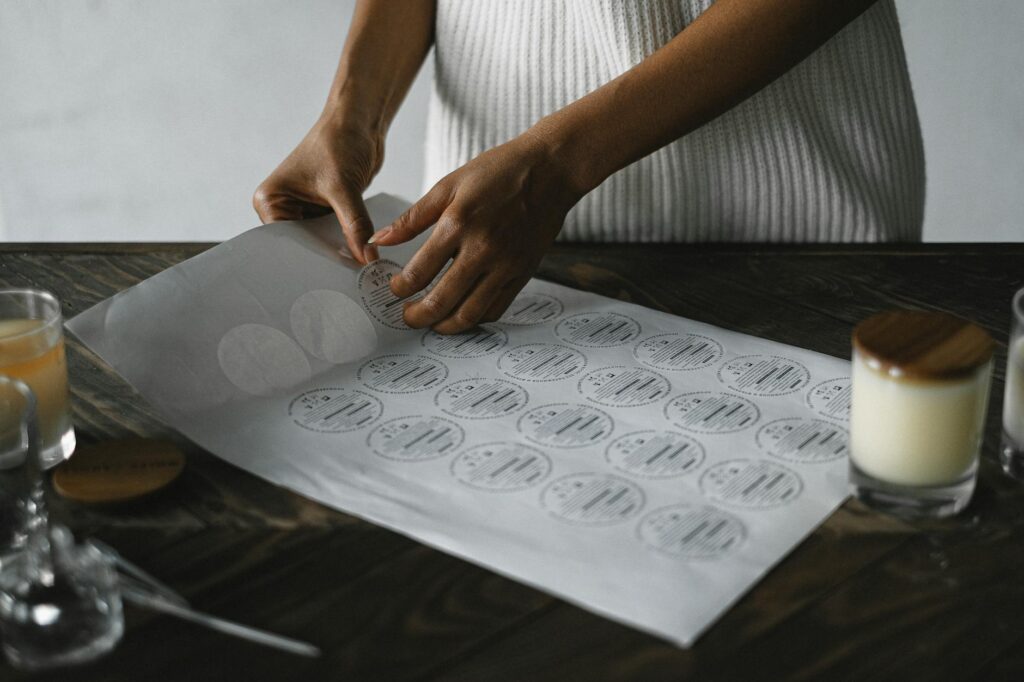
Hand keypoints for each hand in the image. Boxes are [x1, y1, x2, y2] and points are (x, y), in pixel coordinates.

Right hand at [253, 109, 383, 263]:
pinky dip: (349, 242)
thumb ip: (355, 225)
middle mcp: (283, 207)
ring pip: (322, 243)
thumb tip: (366, 257)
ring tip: (355, 270)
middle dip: (324, 258)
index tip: (327, 277)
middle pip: (303, 246)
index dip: (307, 259)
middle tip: (345, 278)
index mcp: (270, 200)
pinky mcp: (326, 211)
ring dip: (339, 251)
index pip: (285, 243)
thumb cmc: (339, 140)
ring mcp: (305, 210)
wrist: (359, 121)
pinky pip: (337, 235)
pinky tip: (361, 255)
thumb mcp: (344, 187)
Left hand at [368, 134, 583, 333]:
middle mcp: (482, 249)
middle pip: (441, 301)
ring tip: (433, 322)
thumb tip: (380, 240)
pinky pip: (496, 308)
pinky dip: (475, 318)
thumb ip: (413, 218)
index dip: (401, 288)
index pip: (419, 272)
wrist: (551, 170)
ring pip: (470, 313)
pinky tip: (462, 313)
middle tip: (408, 316)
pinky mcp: (523, 273)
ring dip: (445, 326)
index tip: (395, 289)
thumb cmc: (500, 171)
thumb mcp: (449, 185)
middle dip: (417, 316)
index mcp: (458, 223)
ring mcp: (506, 265)